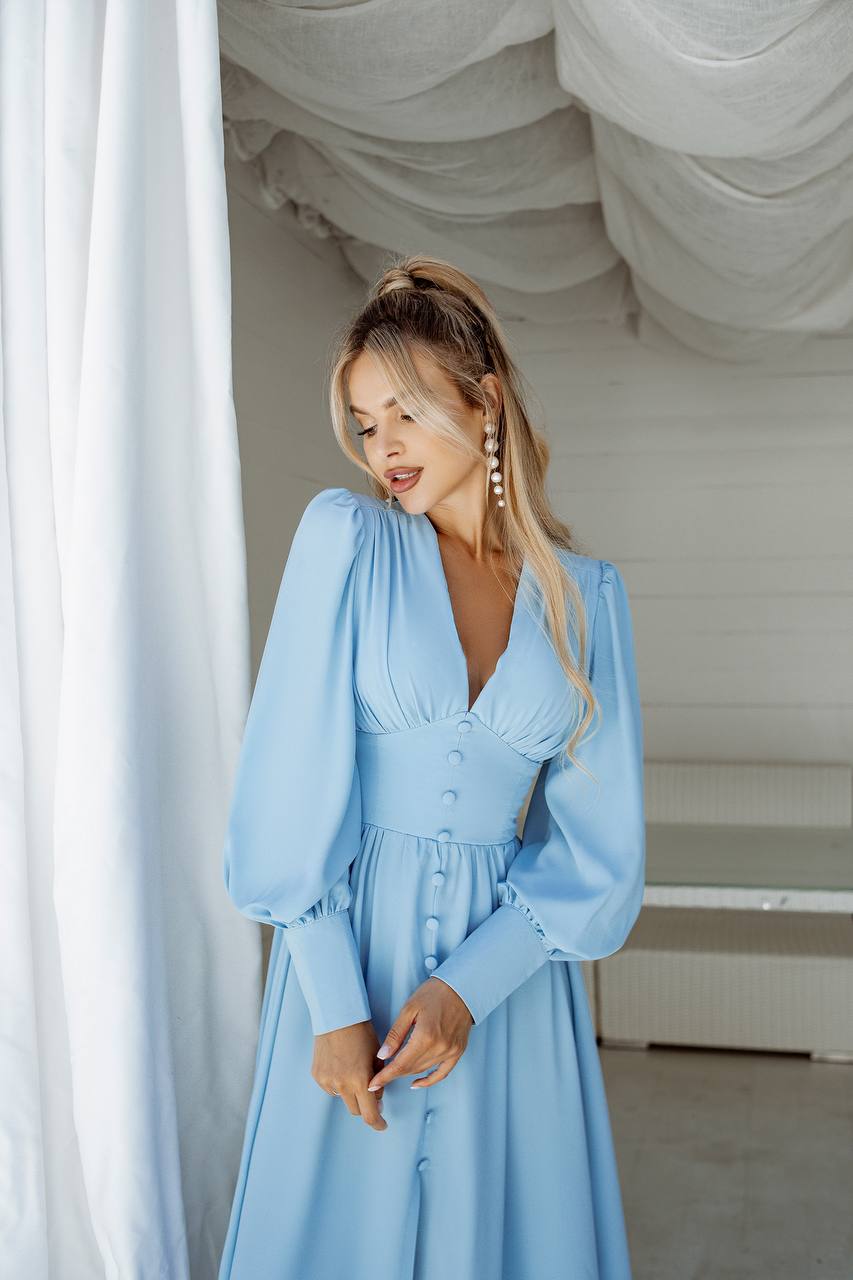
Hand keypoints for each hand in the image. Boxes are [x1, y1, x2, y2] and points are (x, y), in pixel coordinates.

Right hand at [311, 1020, 387, 1130]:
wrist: (337, 1016)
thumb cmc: (362, 1033)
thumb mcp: (377, 1057)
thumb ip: (378, 1081)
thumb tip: (377, 1100)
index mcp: (361, 1080)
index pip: (369, 1115)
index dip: (377, 1123)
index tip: (382, 1124)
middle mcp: (342, 1084)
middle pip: (356, 1110)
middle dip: (366, 1106)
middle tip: (372, 1095)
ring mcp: (327, 1081)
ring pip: (343, 1098)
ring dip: (351, 1093)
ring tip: (354, 1070)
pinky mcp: (317, 1076)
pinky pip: (331, 1088)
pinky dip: (338, 1084)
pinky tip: (342, 1066)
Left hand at [367, 976, 473, 1091]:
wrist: (462, 987)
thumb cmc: (434, 993)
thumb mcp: (409, 1009)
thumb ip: (395, 1034)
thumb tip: (382, 1055)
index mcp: (425, 1036)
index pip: (400, 1064)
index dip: (385, 1076)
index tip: (372, 1084)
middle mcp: (439, 1048)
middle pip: (411, 1069)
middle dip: (393, 1074)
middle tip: (379, 1077)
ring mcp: (450, 1051)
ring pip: (423, 1070)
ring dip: (407, 1073)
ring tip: (393, 1073)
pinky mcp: (458, 1051)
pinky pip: (442, 1073)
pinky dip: (429, 1080)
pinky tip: (417, 1082)